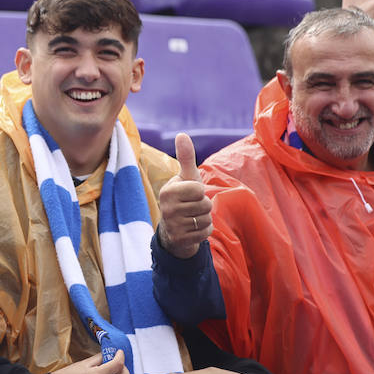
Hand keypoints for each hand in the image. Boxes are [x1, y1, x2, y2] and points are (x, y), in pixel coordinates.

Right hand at [157, 133, 211, 259]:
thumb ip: (186, 157)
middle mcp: (167, 208)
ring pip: (206, 219)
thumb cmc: (183, 198)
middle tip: (192, 208)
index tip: (190, 194)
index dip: (200, 192)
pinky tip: (193, 229)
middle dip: (204, 207)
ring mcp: (172, 226)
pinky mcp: (180, 240)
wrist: (173, 228)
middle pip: (205, 205)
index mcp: (168, 191)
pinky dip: (204, 231)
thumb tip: (182, 134)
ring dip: (204, 219)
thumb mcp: (186, 177)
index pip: (199, 189)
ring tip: (192, 218)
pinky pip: (205, 233)